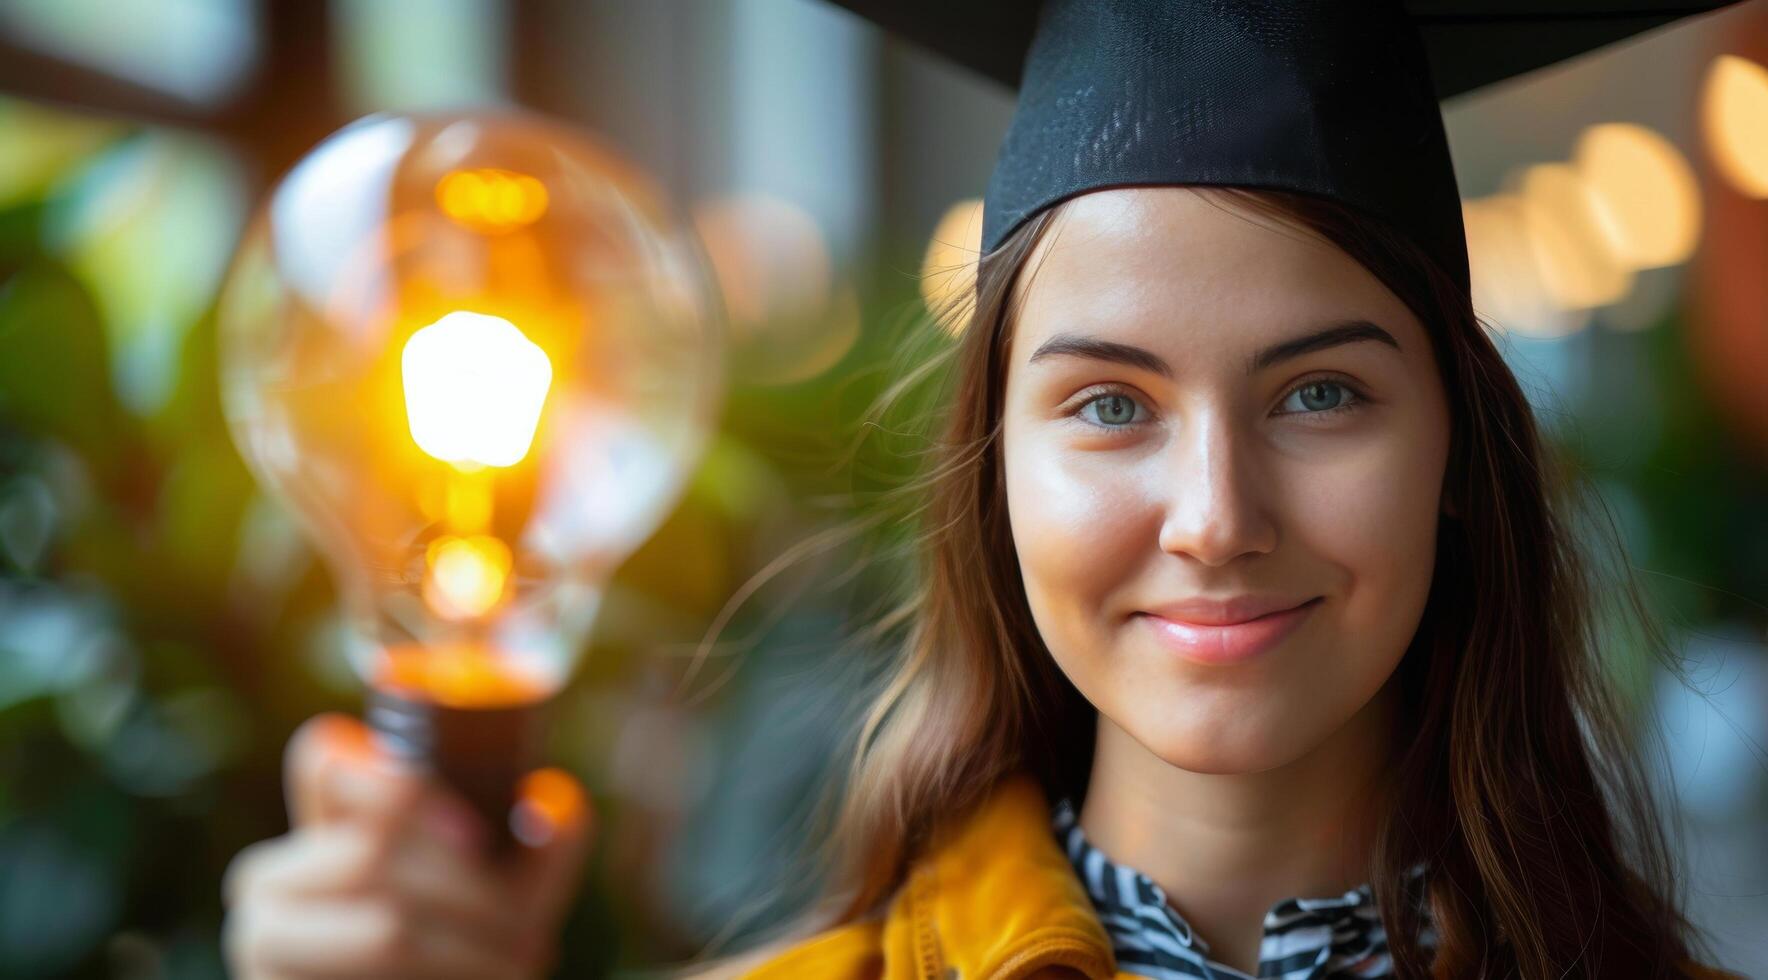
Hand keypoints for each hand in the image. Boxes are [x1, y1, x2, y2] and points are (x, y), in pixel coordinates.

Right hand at [222, 713, 591, 978]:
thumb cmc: (468, 947)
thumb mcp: (510, 894)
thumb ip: (540, 849)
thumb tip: (560, 809)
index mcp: (318, 820)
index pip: (327, 761)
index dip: (399, 786)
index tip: (476, 835)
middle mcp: (269, 872)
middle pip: (375, 854)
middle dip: (471, 896)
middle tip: (533, 936)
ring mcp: (257, 938)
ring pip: (383, 929)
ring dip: (468, 953)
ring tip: (515, 968)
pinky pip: (370, 979)